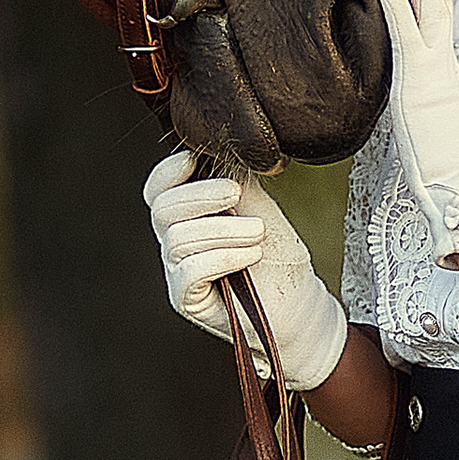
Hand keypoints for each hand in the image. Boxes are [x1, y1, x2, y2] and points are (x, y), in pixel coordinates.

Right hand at [142, 148, 348, 393]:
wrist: (299, 308)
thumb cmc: (280, 261)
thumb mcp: (262, 212)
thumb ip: (240, 185)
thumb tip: (225, 151)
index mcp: (189, 217)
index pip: (158, 190)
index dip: (168, 171)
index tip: (193, 159)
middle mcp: (176, 243)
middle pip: (162, 209)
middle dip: (201, 195)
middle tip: (235, 193)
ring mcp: (178, 272)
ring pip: (179, 239)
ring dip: (223, 230)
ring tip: (258, 235)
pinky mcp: (186, 299)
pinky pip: (189, 271)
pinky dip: (222, 257)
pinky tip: (250, 257)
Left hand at [373, 0, 458, 259]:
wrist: (457, 187)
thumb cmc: (445, 169)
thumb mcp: (426, 129)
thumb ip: (422, 110)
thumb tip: (414, 112)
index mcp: (441, 73)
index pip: (433, 20)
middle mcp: (440, 63)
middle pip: (434, 0)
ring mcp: (433, 68)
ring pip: (428, 4)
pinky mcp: (423, 77)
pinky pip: (406, 29)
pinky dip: (396, 0)